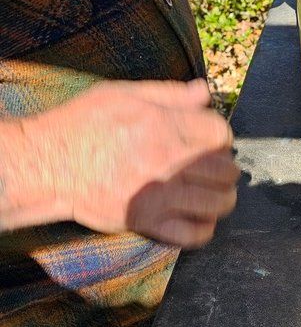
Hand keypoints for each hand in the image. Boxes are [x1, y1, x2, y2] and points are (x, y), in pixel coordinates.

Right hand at [39, 79, 238, 246]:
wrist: (47, 164)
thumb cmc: (82, 125)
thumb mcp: (123, 94)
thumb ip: (169, 94)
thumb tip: (205, 92)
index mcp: (164, 126)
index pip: (221, 134)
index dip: (220, 137)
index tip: (211, 141)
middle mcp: (168, 161)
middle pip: (226, 170)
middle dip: (226, 169)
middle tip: (214, 169)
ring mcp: (160, 195)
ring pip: (218, 203)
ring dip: (222, 199)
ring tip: (214, 195)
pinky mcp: (147, 222)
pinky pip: (194, 234)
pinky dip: (205, 229)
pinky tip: (200, 218)